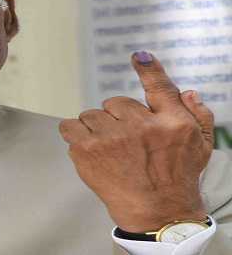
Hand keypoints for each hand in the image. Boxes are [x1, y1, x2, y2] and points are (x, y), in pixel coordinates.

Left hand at [59, 51, 213, 231]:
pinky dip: (74, 134)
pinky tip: (88, 149)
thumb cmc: (177, 179)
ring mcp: (111, 138)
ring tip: (109, 151)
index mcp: (171, 122)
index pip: (159, 87)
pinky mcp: (87, 150)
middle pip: (114, 103)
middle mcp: (141, 127)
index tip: (138, 56)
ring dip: (96, 128)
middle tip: (126, 142)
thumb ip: (198, 115)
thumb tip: (189, 91)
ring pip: (91, 115)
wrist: (156, 213)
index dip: (148, 68)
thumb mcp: (201, 146)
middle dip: (116, 119)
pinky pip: (69, 126)